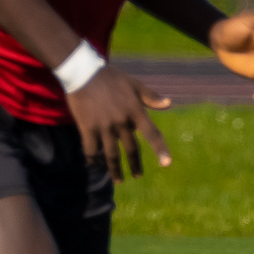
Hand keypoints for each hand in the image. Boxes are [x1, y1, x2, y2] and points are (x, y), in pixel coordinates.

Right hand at [66, 65, 172, 182]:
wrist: (84, 73)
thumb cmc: (112, 79)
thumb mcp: (134, 85)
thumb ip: (151, 97)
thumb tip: (168, 104)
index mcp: (136, 111)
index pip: (152, 134)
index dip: (160, 149)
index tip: (167, 163)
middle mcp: (121, 122)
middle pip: (131, 149)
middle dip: (135, 165)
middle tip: (138, 176)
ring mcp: (104, 127)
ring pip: (111, 154)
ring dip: (115, 169)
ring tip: (119, 180)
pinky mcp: (87, 128)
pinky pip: (91, 150)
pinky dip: (94, 160)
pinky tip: (96, 166)